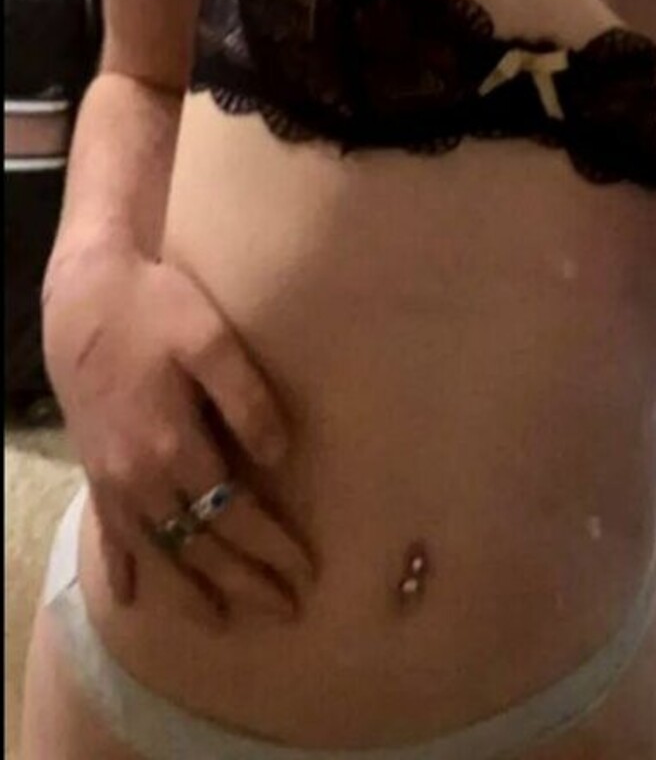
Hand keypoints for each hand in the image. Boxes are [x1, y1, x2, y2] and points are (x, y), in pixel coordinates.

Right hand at [43, 245, 315, 624]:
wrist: (86, 297)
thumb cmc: (156, 309)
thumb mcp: (211, 339)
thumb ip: (246, 398)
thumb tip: (279, 455)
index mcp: (176, 447)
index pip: (235, 516)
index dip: (272, 548)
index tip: (307, 570)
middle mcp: (141, 478)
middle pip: (200, 546)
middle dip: (245, 583)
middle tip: (286, 611)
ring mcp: (113, 480)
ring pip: (157, 553)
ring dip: (191, 591)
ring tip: (223, 621)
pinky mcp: (95, 471)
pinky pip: (110, 536)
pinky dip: (124, 570)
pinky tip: (133, 597)